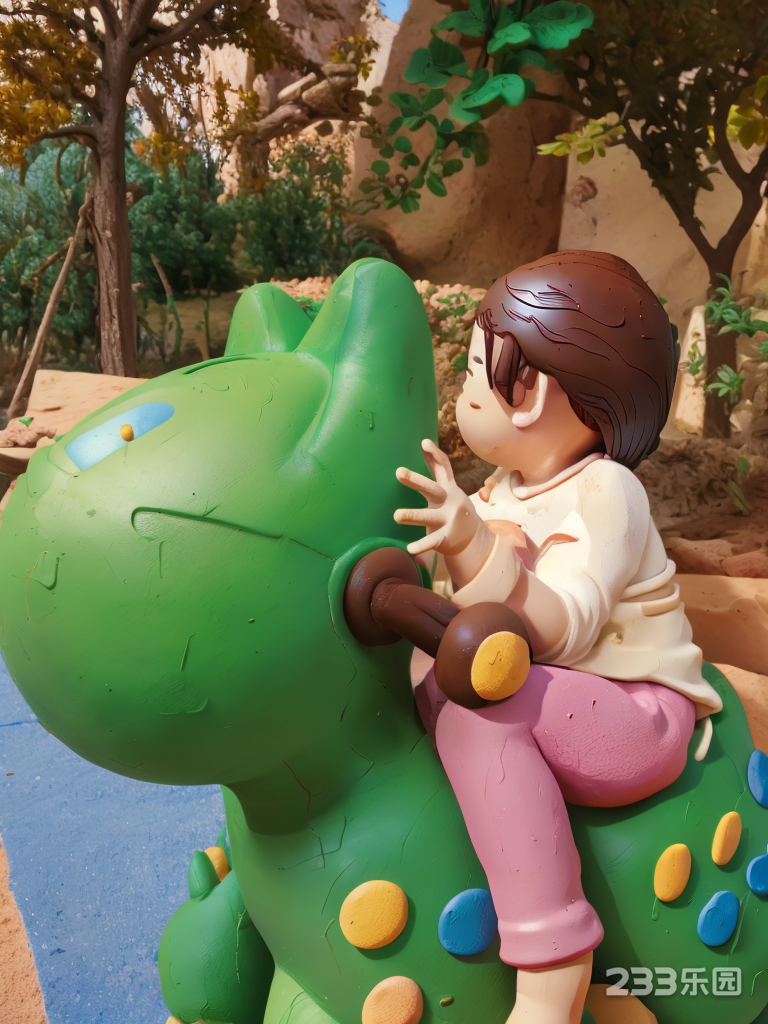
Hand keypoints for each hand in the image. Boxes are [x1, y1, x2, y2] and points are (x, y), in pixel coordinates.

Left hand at [394, 439, 485, 556]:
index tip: (423, 443)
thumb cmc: (452, 507)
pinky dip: (421, 545)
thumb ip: (436, 469)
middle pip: (432, 489)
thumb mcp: (447, 488)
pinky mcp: (445, 538)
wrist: (474, 538)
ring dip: (412, 515)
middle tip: (398, 471)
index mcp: (448, 488)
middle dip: (416, 480)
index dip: (435, 455)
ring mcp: (448, 520)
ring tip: (396, 515)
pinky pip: (432, 541)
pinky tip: (409, 549)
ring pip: (428, 516)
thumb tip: (424, 442)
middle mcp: (449, 502)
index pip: (443, 467)